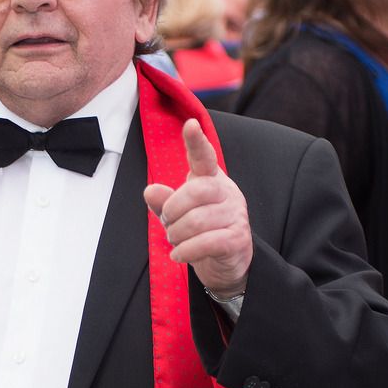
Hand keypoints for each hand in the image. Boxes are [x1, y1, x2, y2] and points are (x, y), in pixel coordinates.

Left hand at [143, 119, 252, 295]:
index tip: (190, 124)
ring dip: (177, 235)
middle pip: (195, 191)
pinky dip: (185, 251)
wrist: (226, 263)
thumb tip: (150, 191)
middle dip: (172, 211)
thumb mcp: (178, 215)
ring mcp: (236, 215)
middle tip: (167, 224)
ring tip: (174, 241)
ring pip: (198, 221)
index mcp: (211, 179)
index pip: (204, 157)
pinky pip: (206, 243)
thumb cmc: (201, 232)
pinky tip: (178, 255)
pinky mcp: (238, 239)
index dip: (196, 141)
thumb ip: (164, 202)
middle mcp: (227, 192)